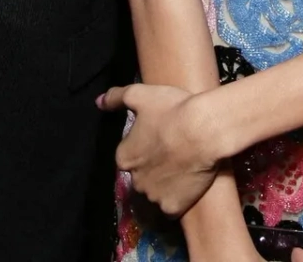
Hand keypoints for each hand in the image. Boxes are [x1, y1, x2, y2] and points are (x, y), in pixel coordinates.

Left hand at [98, 82, 224, 215]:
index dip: (146, 147)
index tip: (161, 139)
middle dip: (153, 168)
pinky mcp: (172, 208)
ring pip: (156, 193)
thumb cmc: (172, 110)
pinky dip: (178, 199)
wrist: (204, 131)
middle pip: (142, 176)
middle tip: (173, 153)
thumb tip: (98, 102)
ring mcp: (153, 196)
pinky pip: (172, 207)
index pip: (129, 156)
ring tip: (183, 169)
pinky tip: (188, 186)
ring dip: (165, 185)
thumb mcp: (141, 94)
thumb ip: (117, 98)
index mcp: (124, 157)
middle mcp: (134, 180)